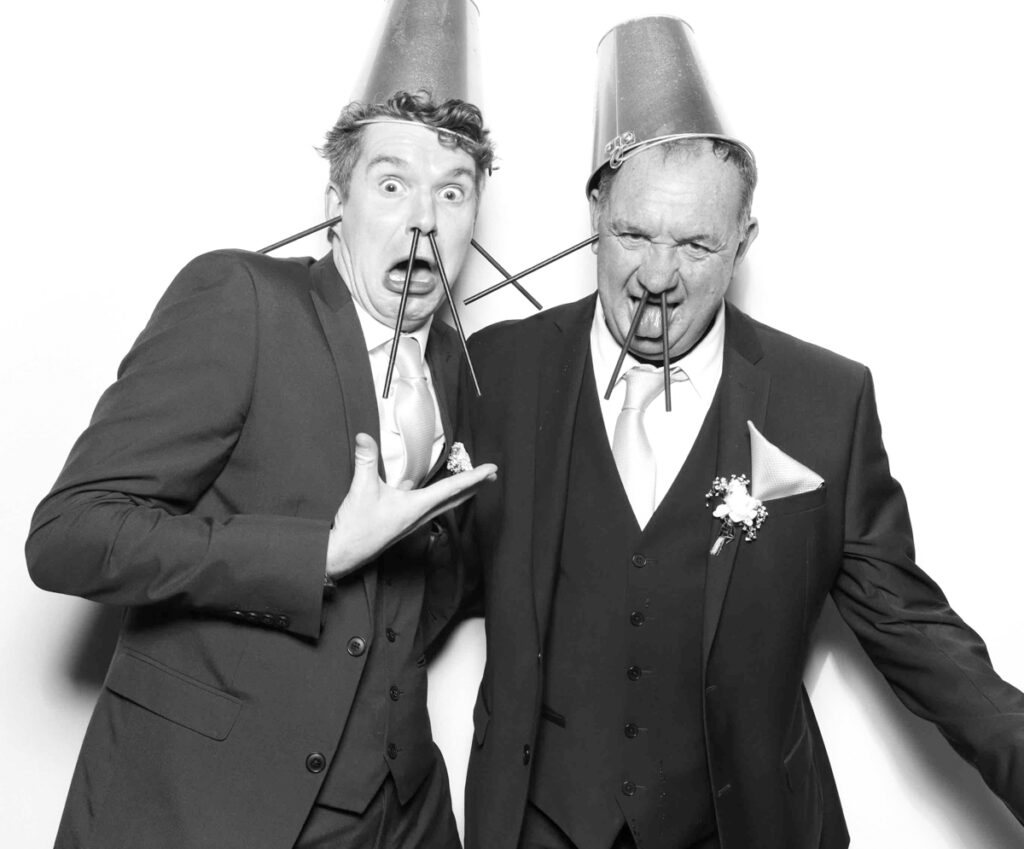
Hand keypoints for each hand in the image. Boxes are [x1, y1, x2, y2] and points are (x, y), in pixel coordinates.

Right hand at [326, 433, 496, 578]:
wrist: (344, 554)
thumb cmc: (357, 526)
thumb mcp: (361, 489)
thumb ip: (366, 460)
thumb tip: (364, 436)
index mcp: (417, 506)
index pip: (452, 488)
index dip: (473, 477)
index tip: (491, 469)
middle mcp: (420, 516)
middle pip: (455, 498)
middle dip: (474, 486)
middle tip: (492, 475)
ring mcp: (413, 522)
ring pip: (443, 504)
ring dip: (460, 492)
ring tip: (472, 482)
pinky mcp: (403, 524)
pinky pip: (428, 507)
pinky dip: (438, 497)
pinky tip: (426, 489)